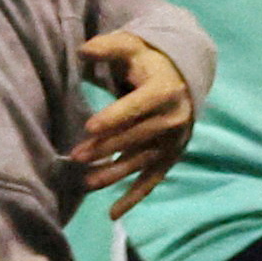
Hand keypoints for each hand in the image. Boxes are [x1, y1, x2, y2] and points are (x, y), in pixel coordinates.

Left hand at [73, 32, 196, 210]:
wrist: (184, 77)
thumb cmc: (148, 62)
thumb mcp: (131, 47)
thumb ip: (107, 47)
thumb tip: (83, 50)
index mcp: (165, 90)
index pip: (138, 106)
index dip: (114, 117)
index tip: (89, 127)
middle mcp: (174, 118)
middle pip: (137, 136)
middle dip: (107, 147)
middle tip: (77, 156)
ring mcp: (173, 141)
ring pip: (142, 160)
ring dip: (115, 173)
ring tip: (88, 183)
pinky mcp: (170, 156)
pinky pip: (152, 180)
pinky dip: (134, 197)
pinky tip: (113, 213)